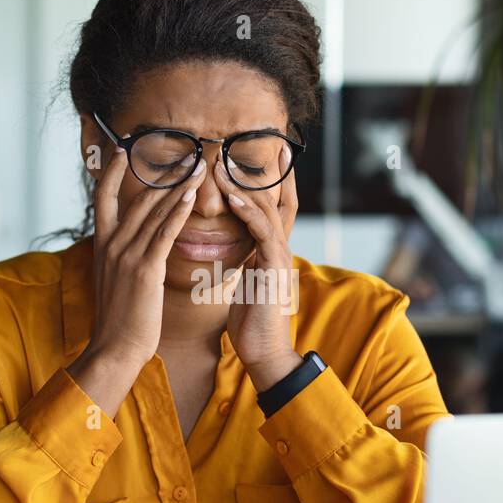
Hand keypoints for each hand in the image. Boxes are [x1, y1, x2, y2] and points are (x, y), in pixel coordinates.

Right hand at [67, 142, 206, 415]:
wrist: (114, 349)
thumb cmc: (120, 320)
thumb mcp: (115, 281)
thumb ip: (121, 258)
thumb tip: (131, 247)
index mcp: (102, 244)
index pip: (102, 195)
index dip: (114, 169)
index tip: (124, 147)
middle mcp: (111, 244)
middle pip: (137, 196)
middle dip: (163, 172)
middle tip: (185, 152)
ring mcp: (126, 255)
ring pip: (154, 209)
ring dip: (178, 184)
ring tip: (198, 165)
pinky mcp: (144, 270)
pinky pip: (164, 233)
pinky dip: (177, 211)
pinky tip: (191, 195)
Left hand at [216, 158, 302, 392]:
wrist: (264, 352)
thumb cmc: (251, 323)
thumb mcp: (245, 283)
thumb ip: (245, 261)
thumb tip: (234, 248)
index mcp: (272, 251)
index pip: (274, 206)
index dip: (272, 180)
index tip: (265, 155)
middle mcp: (280, 248)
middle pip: (274, 199)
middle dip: (257, 173)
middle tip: (236, 150)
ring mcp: (280, 256)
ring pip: (266, 210)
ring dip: (243, 187)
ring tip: (222, 167)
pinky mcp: (274, 268)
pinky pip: (262, 232)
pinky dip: (248, 213)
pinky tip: (234, 199)